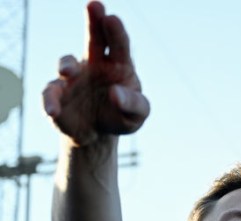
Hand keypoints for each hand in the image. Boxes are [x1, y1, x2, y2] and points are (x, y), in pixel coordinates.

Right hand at [42, 1, 149, 145]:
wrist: (97, 133)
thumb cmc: (121, 117)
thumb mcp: (137, 115)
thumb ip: (133, 104)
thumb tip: (115, 93)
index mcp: (119, 66)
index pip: (119, 45)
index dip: (116, 31)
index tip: (112, 18)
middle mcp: (94, 64)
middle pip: (94, 39)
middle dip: (94, 22)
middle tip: (94, 5)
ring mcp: (74, 77)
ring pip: (67, 64)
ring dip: (66, 65)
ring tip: (67, 72)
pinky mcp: (57, 93)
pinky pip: (50, 93)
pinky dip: (50, 101)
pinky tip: (52, 111)